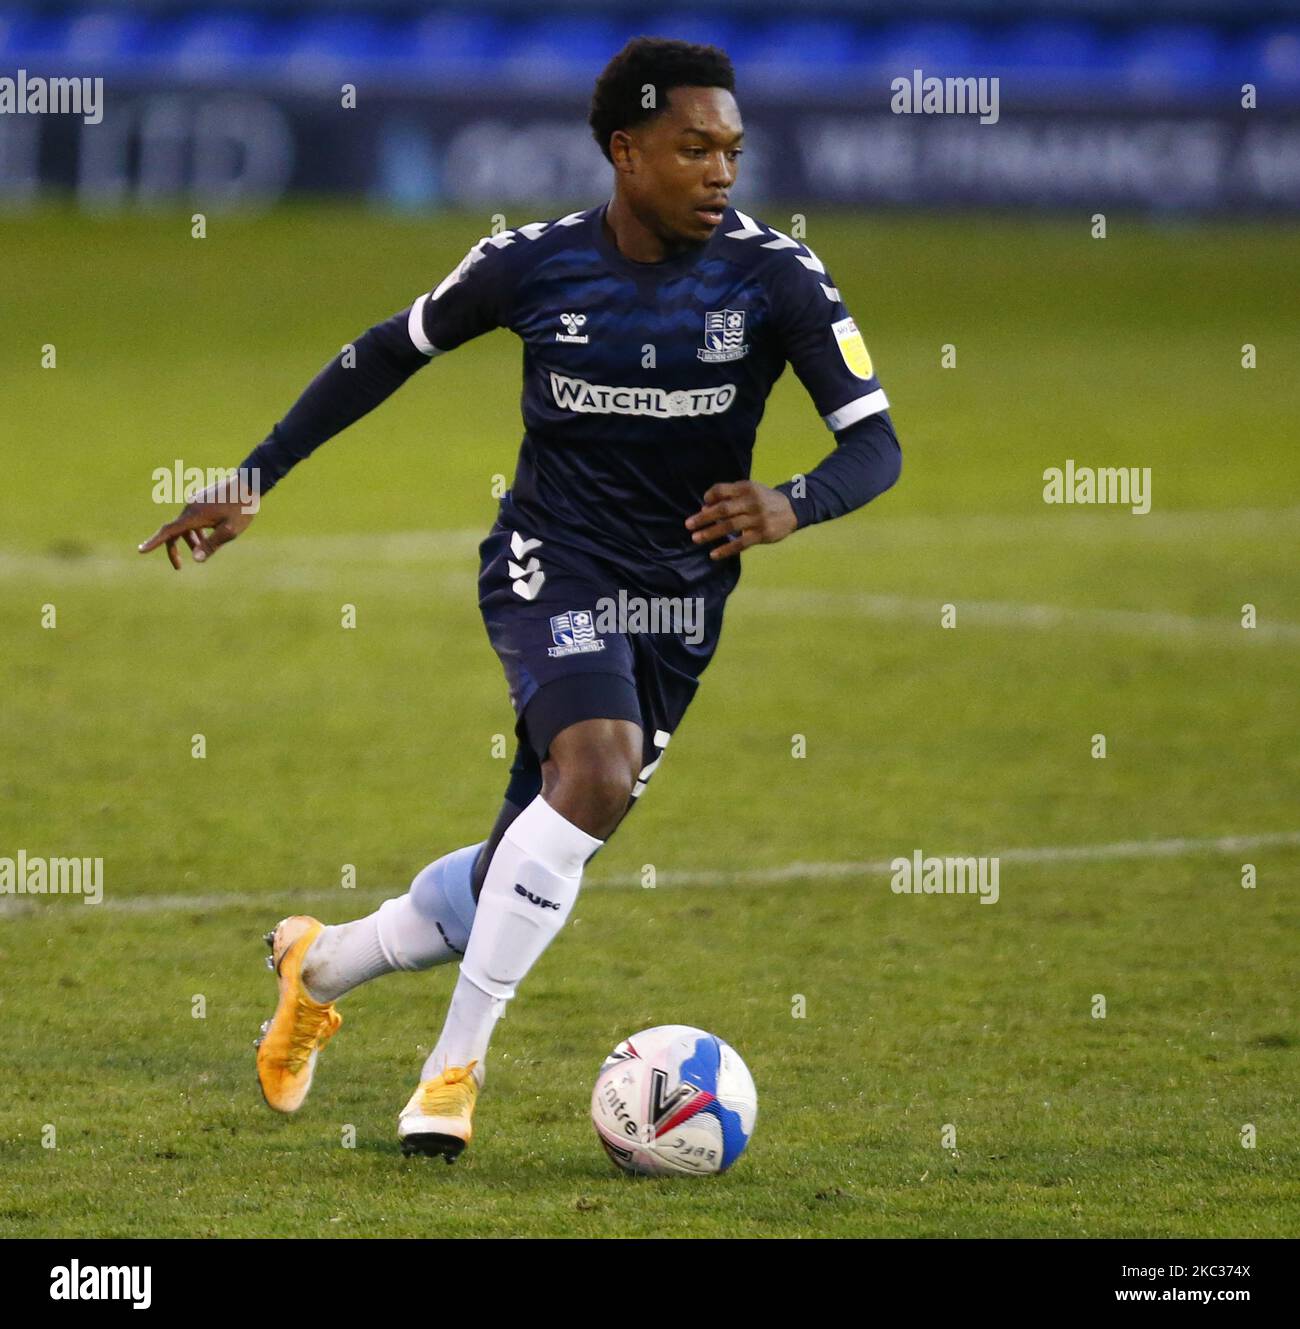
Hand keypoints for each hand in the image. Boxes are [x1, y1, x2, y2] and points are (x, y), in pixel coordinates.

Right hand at [137, 483, 257, 569]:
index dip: (154, 542)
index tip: (140, 550)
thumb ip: (212, 545)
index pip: (168, 532)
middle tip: (179, 567)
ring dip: (191, 540)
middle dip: (174, 549)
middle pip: (174, 531)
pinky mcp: (201, 501)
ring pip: (185, 526)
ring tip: (205, 550)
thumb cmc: (242, 508)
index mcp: (193, 516)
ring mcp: (195, 503)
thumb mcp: (230, 531)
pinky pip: (193, 519)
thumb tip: (196, 559)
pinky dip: (196, 531)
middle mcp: (190, 508)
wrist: (249, 483)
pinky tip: (210, 536)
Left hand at [684, 480, 797, 561]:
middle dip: (704, 517)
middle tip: (688, 525)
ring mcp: (757, 519)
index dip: (710, 496)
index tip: (702, 504)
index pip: (722, 490)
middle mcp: (752, 502)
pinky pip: (741, 543)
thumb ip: (729, 496)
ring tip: (696, 538)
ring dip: (710, 533)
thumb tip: (704, 507)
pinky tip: (713, 554)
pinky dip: (726, 549)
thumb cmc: (764, 500)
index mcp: (747, 488)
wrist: (793, 509)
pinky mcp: (762, 534)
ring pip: (730, 526)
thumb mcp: (750, 491)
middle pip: (723, 509)